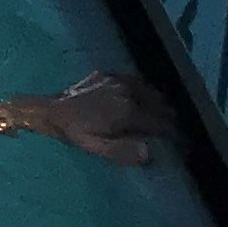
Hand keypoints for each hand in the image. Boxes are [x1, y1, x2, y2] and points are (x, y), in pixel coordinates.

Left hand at [36, 71, 173, 167]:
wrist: (51, 110)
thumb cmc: (75, 132)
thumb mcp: (97, 148)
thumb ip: (124, 151)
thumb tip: (149, 152)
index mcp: (127, 111)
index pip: (160, 121)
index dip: (171, 130)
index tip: (176, 138)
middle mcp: (127, 92)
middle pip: (158, 103)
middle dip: (167, 115)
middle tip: (171, 126)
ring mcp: (117, 80)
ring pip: (148, 88)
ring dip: (157, 100)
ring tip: (161, 111)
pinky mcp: (107, 74)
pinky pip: (133, 80)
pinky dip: (142, 89)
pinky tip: (140, 96)